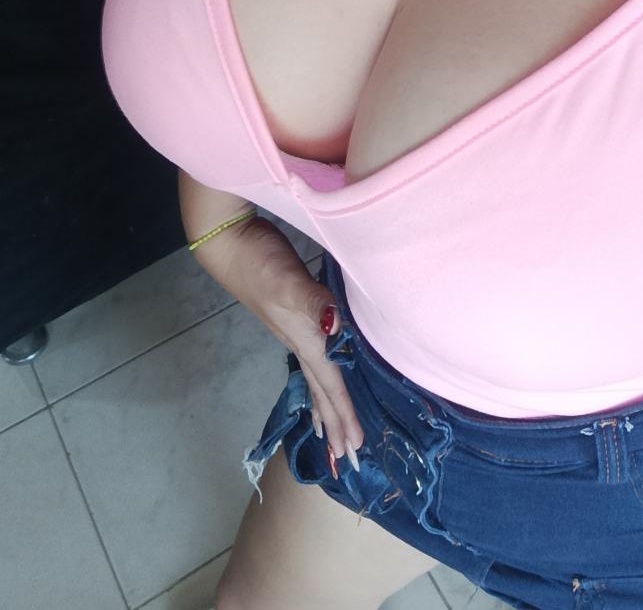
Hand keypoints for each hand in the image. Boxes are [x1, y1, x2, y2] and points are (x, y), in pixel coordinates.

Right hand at [196, 215, 364, 474]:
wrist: (229, 241)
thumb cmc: (260, 261)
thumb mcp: (288, 280)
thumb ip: (311, 302)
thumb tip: (333, 325)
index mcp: (304, 338)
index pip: (330, 385)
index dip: (344, 416)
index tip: (355, 451)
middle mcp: (299, 339)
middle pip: (322, 391)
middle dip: (336, 425)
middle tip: (349, 460)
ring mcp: (292, 328)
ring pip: (316, 377)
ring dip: (327, 407)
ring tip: (333, 434)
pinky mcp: (290, 313)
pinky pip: (312, 358)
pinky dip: (319, 377)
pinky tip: (321, 371)